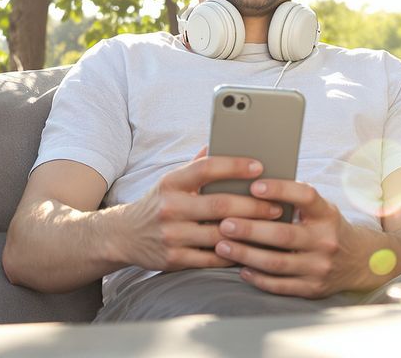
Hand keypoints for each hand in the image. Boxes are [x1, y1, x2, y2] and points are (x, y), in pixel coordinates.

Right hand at [116, 154, 283, 272]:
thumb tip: (222, 139)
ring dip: (250, 232)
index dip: (235, 166)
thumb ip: (197, 164)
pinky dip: (235, 253)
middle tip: (277, 206)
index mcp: (171, 182)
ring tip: (271, 228)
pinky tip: (252, 248)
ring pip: (220, 234)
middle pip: (220, 205)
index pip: (206, 168)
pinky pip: (213, 258)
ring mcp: (171, 235)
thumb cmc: (158, 203)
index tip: (259, 167)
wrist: (123, 236)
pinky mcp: (174, 260)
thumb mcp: (171, 180)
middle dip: (253, 205)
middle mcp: (170, 207)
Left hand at [213, 179, 368, 297]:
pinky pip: (281, 285)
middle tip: (224, 223)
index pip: (305, 196)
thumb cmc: (327, 227)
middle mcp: (326, 240)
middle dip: (250, 229)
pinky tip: (242, 270)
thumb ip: (294, 200)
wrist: (359, 261)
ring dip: (246, 254)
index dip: (280, 190)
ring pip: (277, 262)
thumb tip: (251, 185)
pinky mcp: (313, 288)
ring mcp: (320, 267)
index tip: (254, 186)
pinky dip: (258, 278)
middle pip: (284, 234)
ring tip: (223, 246)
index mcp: (327, 214)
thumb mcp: (320, 209)